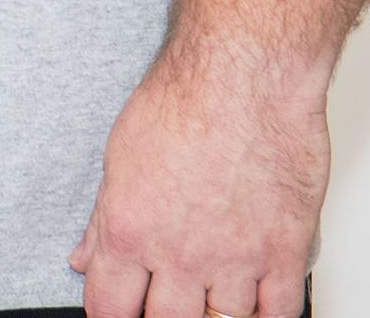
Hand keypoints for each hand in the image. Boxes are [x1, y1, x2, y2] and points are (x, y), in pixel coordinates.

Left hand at [71, 52, 326, 317]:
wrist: (244, 76)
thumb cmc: (182, 100)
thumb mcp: (119, 155)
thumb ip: (101, 218)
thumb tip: (84, 258)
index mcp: (129, 230)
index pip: (110, 308)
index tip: (117, 315)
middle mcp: (180, 255)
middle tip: (165, 303)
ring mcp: (236, 259)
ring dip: (214, 316)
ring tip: (208, 299)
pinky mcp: (285, 252)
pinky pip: (278, 313)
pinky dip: (265, 315)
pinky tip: (254, 305)